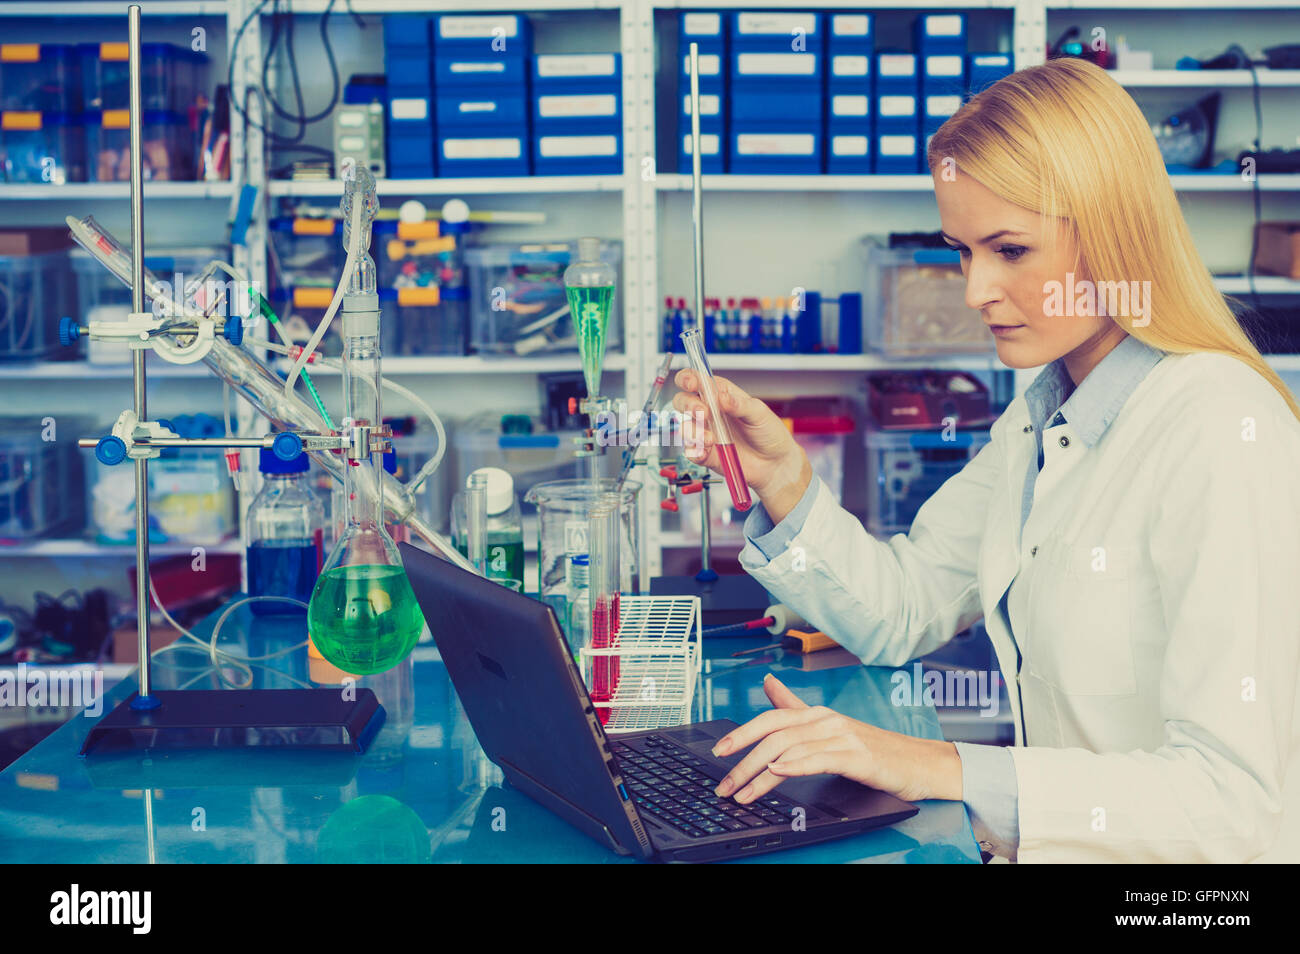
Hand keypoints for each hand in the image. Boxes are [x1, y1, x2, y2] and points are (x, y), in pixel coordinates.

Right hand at [670, 369, 811, 521]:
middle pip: (683, 401)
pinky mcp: (706, 453)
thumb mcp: (759, 413)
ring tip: (710, 438)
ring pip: (685, 426)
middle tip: (704, 412)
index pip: (697, 381)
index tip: (692, 383)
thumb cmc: (769, 434)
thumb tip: (721, 397)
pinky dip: (695, 451)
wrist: (775, 464)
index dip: (689, 379)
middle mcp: (710, 412)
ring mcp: (706, 433)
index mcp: (721, 395)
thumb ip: (739, 404)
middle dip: (688, 404)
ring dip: (692, 431)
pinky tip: (706, 451)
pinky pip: (690, 451)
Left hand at [711, 674, 963, 804]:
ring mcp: (842, 736)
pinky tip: (778, 773)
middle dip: (743, 760)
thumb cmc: (874, 749)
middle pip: (774, 735)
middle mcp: (826, 720)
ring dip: (760, 773)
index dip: (741, 733)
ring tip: (742, 793)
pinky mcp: (857, 757)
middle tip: (723, 783)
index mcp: (817, 714)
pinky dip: (795, 765)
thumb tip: (767, 682)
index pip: (770, 719)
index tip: (718, 751)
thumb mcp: (830, 727)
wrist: (919, 763)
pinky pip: (819, 758)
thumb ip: (795, 706)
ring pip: (790, 749)